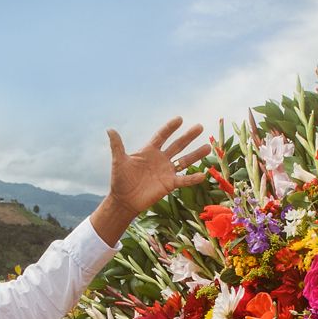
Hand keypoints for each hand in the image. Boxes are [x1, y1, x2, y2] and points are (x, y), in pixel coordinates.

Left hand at [91, 117, 211, 242]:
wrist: (124, 199)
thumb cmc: (120, 180)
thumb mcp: (119, 161)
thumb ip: (117, 145)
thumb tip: (110, 129)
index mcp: (149, 151)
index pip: (162, 136)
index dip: (170, 128)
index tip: (180, 119)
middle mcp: (160, 159)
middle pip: (177, 145)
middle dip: (188, 136)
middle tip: (200, 126)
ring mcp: (166, 171)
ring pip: (184, 160)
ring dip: (196, 154)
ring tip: (208, 147)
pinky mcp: (169, 184)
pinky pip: (183, 180)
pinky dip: (192, 178)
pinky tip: (203, 174)